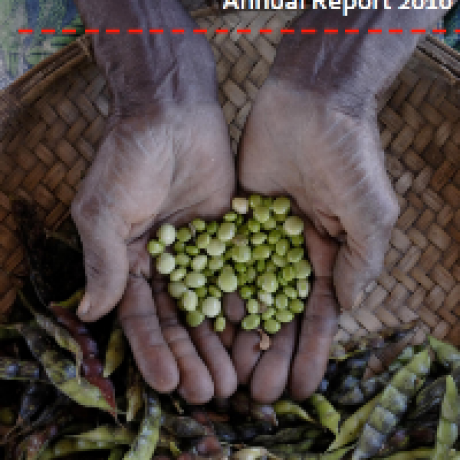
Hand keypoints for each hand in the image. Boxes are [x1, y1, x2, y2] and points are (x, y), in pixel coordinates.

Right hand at [71, 102, 237, 404]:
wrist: (172, 113)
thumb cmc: (130, 159)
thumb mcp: (106, 212)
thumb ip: (104, 263)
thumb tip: (92, 313)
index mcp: (129, 261)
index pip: (141, 317)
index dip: (153, 352)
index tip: (166, 385)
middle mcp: (165, 261)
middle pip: (180, 319)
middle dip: (192, 356)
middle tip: (209, 392)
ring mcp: (200, 249)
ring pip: (211, 303)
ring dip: (220, 340)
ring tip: (235, 376)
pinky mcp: (229, 233)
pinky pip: (239, 272)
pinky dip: (246, 301)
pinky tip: (256, 330)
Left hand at [234, 78, 397, 401]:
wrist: (310, 104)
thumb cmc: (349, 157)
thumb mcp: (370, 213)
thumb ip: (361, 261)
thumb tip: (348, 308)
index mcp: (329, 256)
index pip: (318, 316)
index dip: (311, 353)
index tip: (300, 388)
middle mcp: (293, 253)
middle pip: (279, 314)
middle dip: (272, 353)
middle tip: (259, 394)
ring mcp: (260, 238)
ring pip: (247, 295)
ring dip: (241, 334)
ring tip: (229, 373)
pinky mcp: (233, 220)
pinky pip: (220, 262)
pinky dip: (213, 294)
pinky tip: (205, 326)